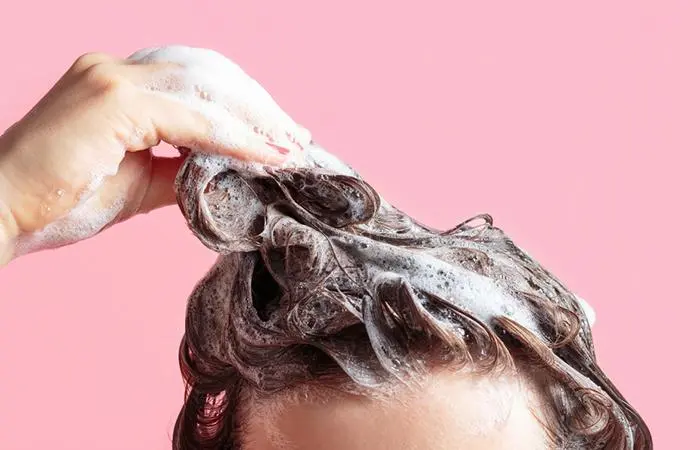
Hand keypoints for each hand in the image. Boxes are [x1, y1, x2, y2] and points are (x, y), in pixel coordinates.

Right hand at [0, 47, 310, 263]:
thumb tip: (228, 172)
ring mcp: (113, 78)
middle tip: (297, 138)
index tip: (280, 134)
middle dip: (260, 106)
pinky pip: (193, 118)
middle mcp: (117, 67)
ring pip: (208, 86)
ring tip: (291, 148)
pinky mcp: (113, 102)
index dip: (244, 104)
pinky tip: (267, 157)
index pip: (198, 78)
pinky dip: (235, 139)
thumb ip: (183, 170)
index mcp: (120, 81)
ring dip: (256, 119)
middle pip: (210, 72)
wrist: (0, 214)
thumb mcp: (140, 184)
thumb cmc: (61, 201)